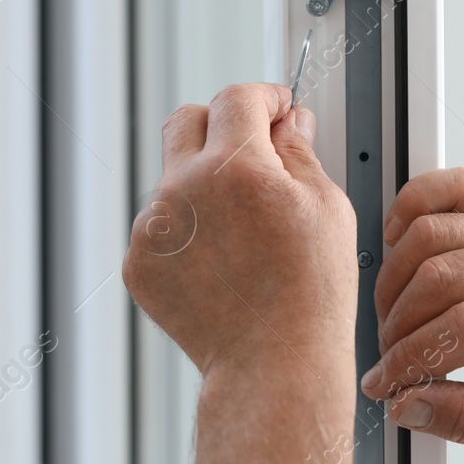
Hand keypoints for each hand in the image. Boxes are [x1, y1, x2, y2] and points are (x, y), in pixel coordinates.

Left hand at [123, 83, 357, 376]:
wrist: (273, 365)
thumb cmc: (309, 295)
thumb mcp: (325, 208)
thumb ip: (299, 152)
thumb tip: (288, 122)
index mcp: (235, 168)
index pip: (237, 99)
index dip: (263, 98)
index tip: (275, 109)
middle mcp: (183, 190)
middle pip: (188, 121)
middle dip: (222, 125)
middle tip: (253, 152)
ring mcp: (154, 228)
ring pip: (173, 176)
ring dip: (203, 184)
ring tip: (244, 232)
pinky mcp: (138, 262)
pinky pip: (161, 225)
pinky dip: (187, 230)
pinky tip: (222, 261)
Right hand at [360, 167, 463, 456]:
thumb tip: (408, 405)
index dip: (411, 359)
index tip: (385, 386)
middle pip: (438, 279)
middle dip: (399, 329)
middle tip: (391, 364)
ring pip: (428, 235)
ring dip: (394, 285)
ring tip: (396, 326)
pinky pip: (449, 188)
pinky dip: (412, 206)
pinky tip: (397, 245)